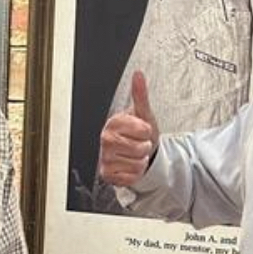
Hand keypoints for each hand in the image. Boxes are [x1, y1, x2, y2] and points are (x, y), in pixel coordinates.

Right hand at [98, 71, 159, 186]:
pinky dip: (134, 174)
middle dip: (144, 147)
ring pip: (136, 164)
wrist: (135, 152)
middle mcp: (106, 139)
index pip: (142, 129)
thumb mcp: (143, 113)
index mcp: (114, 123)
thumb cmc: (138, 133)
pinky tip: (129, 166)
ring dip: (140, 161)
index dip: (147, 131)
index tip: (142, 130)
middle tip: (138, 143)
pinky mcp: (107, 174)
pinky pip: (130, 177)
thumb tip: (138, 75)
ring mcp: (105, 158)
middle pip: (139, 148)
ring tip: (134, 155)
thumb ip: (140, 94)